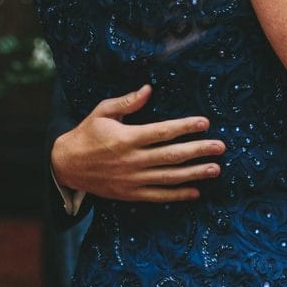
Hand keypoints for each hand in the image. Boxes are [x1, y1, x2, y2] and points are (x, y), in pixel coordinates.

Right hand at [51, 85, 224, 202]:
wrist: (66, 166)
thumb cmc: (86, 134)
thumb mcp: (102, 112)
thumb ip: (127, 102)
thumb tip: (148, 89)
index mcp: (127, 138)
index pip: (162, 131)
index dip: (185, 127)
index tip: (205, 122)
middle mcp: (132, 160)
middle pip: (172, 155)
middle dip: (199, 150)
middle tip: (220, 147)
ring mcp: (132, 180)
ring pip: (169, 177)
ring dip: (194, 173)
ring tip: (215, 169)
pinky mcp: (130, 194)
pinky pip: (158, 196)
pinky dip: (177, 195)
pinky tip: (195, 192)